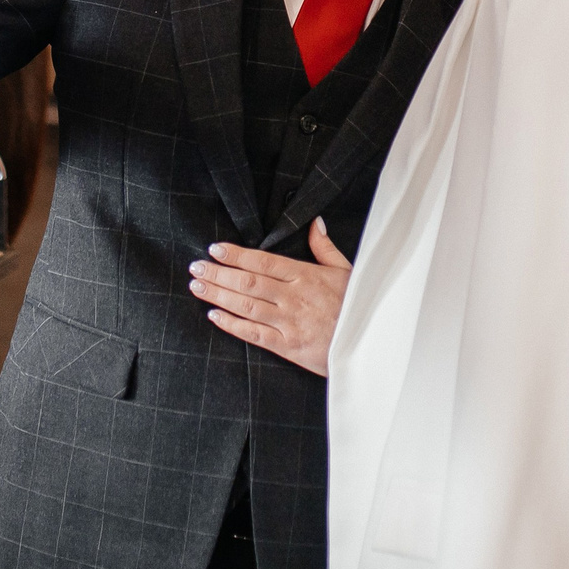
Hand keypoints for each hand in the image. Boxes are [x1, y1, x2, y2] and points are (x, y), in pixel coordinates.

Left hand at [189, 219, 352, 377]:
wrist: (372, 346)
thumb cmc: (359, 307)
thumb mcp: (347, 271)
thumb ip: (325, 248)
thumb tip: (314, 222)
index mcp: (306, 276)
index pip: (263, 261)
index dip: (236, 254)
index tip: (215, 249)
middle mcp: (293, 297)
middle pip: (248, 281)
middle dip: (218, 273)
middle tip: (196, 266)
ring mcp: (288, 322)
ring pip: (245, 305)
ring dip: (218, 294)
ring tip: (198, 286)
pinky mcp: (287, 346)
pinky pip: (253, 334)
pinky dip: (231, 324)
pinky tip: (214, 315)